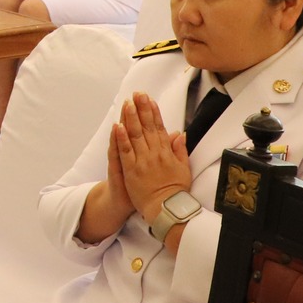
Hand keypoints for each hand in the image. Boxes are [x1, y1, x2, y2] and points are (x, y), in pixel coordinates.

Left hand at [115, 93, 191, 219]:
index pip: (159, 127)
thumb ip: (180, 150)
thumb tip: (180, 133)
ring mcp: (143, 161)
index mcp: (167, 152)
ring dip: (131, 118)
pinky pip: (125, 152)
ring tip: (127, 103)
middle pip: (147, 127)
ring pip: (135, 136)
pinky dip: (121, 138)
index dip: (153, 112)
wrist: (167, 209)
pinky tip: (118, 125)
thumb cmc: (175, 191)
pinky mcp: (132, 170)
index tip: (149, 99)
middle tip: (137, 94)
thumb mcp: (184, 168)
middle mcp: (155, 154)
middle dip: (142, 109)